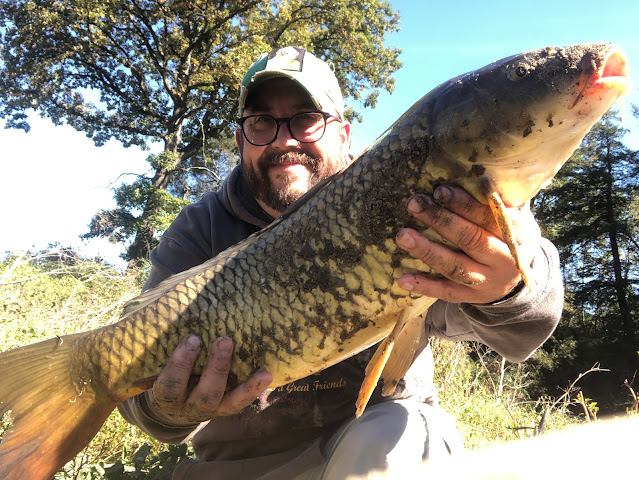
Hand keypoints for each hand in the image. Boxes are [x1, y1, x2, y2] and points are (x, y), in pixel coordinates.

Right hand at [149, 335, 271, 422]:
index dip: (181, 363)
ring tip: (252, 359)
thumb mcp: (157, 366)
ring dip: (242, 381)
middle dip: (217, 367)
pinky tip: (266, 375)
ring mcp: (211, 410)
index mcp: (166, 397)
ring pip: (226, 401)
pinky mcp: (227, 408)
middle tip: (224, 340)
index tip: (192, 338)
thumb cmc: (166, 374)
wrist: (173, 408)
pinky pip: (242, 402)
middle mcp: (189, 407)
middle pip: (205, 394)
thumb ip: (162, 344)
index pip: (170, 384)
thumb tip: (165, 303)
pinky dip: (254, 389)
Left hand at [395, 185, 540, 303]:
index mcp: (516, 234)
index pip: (488, 217)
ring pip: (455, 267)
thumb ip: (498, 198)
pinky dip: (424, 287)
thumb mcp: (514, 216)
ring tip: (402, 236)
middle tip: (414, 204)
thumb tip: (474, 169)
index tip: (439, 190)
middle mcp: (503, 259)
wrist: (518, 280)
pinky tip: (402, 280)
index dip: (463, 204)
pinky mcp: (471, 297)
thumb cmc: (508, 235)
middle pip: (470, 240)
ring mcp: (487, 282)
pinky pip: (446, 293)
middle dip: (440, 221)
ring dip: (428, 251)